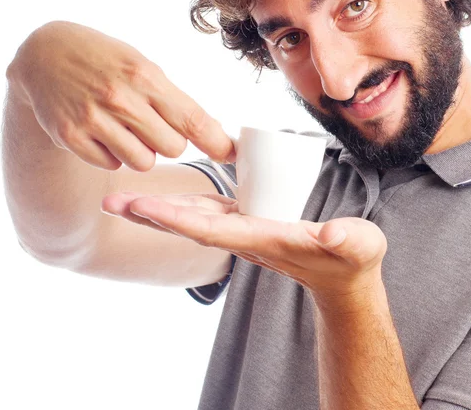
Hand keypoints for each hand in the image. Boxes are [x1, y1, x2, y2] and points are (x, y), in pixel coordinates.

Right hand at [6, 21, 235, 170]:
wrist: (45, 53)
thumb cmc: (105, 60)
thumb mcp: (142, 66)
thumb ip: (171, 99)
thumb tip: (210, 132)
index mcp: (146, 76)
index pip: (193, 119)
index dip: (218, 143)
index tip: (232, 156)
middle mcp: (121, 98)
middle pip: (173, 148)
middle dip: (169, 142)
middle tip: (152, 125)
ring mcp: (93, 119)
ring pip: (144, 162)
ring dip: (142, 152)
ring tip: (125, 128)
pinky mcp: (70, 136)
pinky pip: (112, 165)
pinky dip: (113, 155)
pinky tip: (102, 132)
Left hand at [102, 191, 387, 297]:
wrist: (342, 276)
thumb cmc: (351, 259)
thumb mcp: (359, 246)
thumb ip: (349, 239)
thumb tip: (333, 233)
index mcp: (264, 240)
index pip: (213, 229)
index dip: (178, 217)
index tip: (144, 207)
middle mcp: (245, 237)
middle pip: (190, 223)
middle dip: (151, 214)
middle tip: (110, 202)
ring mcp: (243, 230)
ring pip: (193, 215)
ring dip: (158, 207)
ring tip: (123, 200)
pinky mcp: (248, 223)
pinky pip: (208, 210)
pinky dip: (183, 202)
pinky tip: (165, 194)